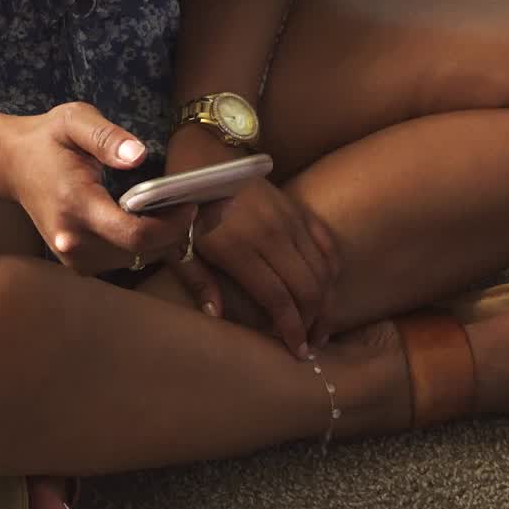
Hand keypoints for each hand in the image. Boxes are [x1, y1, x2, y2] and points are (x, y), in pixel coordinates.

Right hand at [5, 102, 196, 275]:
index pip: (134, 234)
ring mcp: (75, 257)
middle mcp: (74, 241)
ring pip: (139, 259)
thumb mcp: (74, 121)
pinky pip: (127, 259)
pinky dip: (151, 243)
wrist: (12, 165)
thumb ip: (106, 136)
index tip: (195, 202)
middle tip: (216, 203)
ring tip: (202, 210)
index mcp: (76, 207)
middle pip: (144, 251)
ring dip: (170, 238)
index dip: (172, 224)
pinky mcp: (79, 262)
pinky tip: (169, 221)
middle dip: (182, 230)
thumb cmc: (47, 140)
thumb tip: (138, 155)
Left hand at [166, 136, 339, 357]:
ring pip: (322, 269)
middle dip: (313, 322)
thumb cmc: (183, 208)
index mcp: (237, 246)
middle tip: (310, 344)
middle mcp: (269, 233)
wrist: (203, 157)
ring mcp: (287, 218)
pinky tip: (328, 290)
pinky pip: (326, 244)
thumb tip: (218, 317)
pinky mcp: (297, 208)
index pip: (277, 297)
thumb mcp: (176, 246)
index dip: (290, 328)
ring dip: (326, 301)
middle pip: (307, 288)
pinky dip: (332, 270)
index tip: (296, 351)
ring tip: (322, 326)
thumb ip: (198, 282)